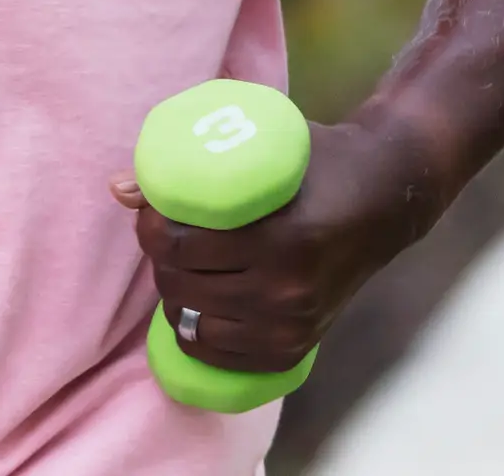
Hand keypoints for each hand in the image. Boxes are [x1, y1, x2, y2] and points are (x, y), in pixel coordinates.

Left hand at [112, 113, 449, 378]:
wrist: (386, 201)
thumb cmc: (319, 163)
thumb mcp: (263, 146)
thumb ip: (194, 163)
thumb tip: (117, 189)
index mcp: (280, 240)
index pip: (181, 246)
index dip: (151, 227)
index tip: (153, 211)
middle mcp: (286, 291)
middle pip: (181, 285)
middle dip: (160, 259)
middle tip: (167, 236)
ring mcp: (292, 326)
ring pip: (194, 323)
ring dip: (177, 296)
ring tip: (184, 267)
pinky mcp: (296, 348)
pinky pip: (221, 357)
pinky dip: (199, 335)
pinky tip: (198, 309)